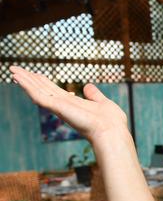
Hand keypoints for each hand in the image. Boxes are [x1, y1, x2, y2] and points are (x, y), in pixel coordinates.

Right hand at [9, 66, 127, 143]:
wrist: (112, 132)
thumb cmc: (111, 122)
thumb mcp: (103, 103)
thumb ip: (94, 95)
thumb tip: (88, 87)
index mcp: (73, 104)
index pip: (54, 90)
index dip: (43, 81)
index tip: (35, 73)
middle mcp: (63, 105)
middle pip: (42, 89)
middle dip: (29, 79)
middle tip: (14, 68)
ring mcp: (59, 107)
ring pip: (37, 91)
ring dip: (25, 80)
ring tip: (12, 70)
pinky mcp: (57, 107)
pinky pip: (38, 95)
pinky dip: (27, 86)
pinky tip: (18, 77)